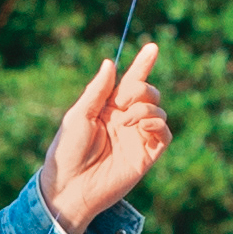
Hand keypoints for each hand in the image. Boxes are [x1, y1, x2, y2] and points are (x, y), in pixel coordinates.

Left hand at [40, 43, 171, 233]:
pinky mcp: (147, 156)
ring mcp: (137, 138)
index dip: (143, 65)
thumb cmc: (67, 151)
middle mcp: (126, 120)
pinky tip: (142, 127)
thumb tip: (110, 63)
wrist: (70, 186)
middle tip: (122, 103)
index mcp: (109, 108)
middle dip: (141, 90)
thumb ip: (98, 91)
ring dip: (146, 109)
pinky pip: (164, 134)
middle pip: (149, 93)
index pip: (131, 82)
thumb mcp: (79, 115)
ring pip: (158, 112)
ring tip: (127, 121)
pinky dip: (157, 125)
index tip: (152, 47)